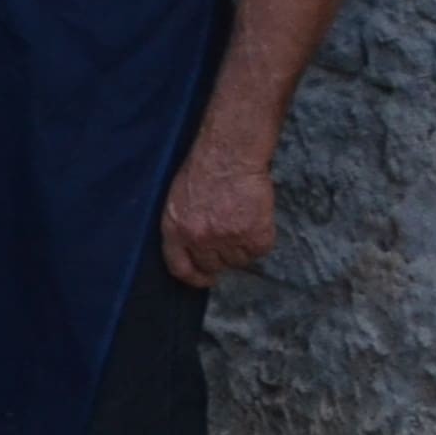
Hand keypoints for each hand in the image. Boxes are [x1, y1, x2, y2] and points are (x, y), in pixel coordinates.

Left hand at [159, 137, 278, 287]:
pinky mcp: (254, 235)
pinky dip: (261, 238)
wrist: (229, 154)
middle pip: (213, 265)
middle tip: (229, 241)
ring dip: (242, 246)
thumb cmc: (203, 169)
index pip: (180, 267)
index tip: (205, 279)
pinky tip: (256, 217)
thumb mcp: (177, 199)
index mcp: (174, 229)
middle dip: (221, 258)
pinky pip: (260, 250)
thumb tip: (192, 248)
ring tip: (241, 218)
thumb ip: (182, 226)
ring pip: (239, 260)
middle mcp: (198, 238)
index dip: (193, 278)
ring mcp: (227, 239)